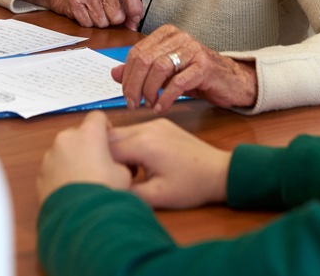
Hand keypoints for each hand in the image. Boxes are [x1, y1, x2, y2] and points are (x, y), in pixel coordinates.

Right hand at [23, 0, 142, 29]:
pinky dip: (88, 23)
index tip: (134, 18)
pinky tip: (86, 13)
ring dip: (101, 23)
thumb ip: (129, 10)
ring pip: (102, 23)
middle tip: (107, 12)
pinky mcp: (75, 1)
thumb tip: (133, 26)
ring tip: (96, 12)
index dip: (135, 9)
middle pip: (117, 16)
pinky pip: (88, 24)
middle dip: (114, 20)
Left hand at [37, 111, 132, 203]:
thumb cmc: (103, 192)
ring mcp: (50, 156)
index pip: (97, 116)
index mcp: (89, 133)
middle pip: (78, 134)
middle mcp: (66, 139)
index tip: (107, 138)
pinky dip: (60, 174)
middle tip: (97, 163)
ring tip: (83, 180)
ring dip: (72, 160)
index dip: (104, 126)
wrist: (80, 218)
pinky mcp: (41, 173)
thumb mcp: (123, 174)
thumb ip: (117, 161)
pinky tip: (72, 190)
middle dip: (86, 145)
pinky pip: (53, 168)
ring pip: (63, 151)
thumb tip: (113, 165)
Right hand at [109, 118, 231, 208]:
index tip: (103, 180)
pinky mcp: (161, 124)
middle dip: (104, 155)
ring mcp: (154, 123)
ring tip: (128, 171)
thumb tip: (105, 188)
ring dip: (116, 150)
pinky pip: (134, 130)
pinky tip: (139, 163)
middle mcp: (146, 127)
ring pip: (121, 131)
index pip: (104, 150)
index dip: (99, 166)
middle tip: (110, 175)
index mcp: (143, 143)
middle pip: (109, 136)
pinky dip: (129, 144)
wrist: (219, 171)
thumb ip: (127, 192)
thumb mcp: (156, 196)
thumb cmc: (191, 186)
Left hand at [111, 25, 257, 112]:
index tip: (126, 95)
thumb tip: (113, 73)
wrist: (231, 81)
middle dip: (134, 85)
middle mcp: (179, 37)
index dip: (127, 75)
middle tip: (133, 103)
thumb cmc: (196, 76)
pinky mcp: (204, 66)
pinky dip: (166, 97)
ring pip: (160, 68)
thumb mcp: (165, 73)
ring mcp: (193, 50)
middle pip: (145, 59)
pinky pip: (178, 82)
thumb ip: (140, 71)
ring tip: (149, 105)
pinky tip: (162, 106)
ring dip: (149, 91)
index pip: (137, 52)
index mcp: (167, 34)